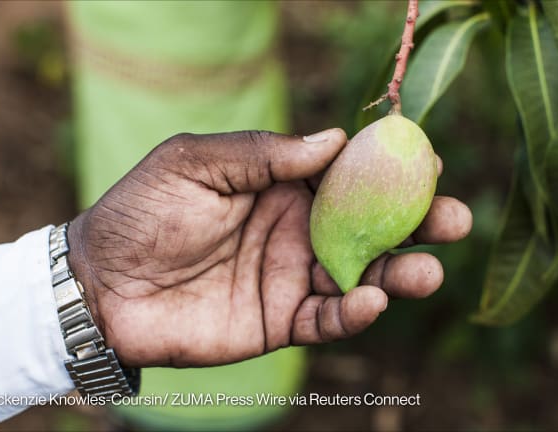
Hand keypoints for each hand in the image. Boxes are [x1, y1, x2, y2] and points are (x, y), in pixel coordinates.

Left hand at [66, 129, 471, 367]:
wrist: (102, 284)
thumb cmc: (144, 212)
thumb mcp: (196, 161)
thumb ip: (265, 153)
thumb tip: (336, 139)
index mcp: (284, 186)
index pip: (352, 175)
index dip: (392, 169)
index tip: (429, 161)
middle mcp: (300, 230)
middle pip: (374, 226)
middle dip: (419, 223)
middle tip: (455, 221)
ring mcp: (295, 277)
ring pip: (365, 275)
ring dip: (403, 273)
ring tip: (428, 271)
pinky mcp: (282, 321)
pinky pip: (330, 318)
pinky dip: (357, 313)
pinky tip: (373, 300)